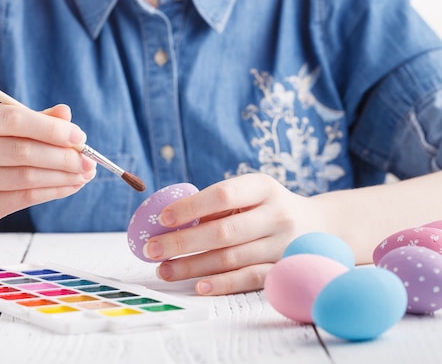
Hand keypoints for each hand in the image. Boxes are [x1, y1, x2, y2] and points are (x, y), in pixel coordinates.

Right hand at [0, 102, 96, 226]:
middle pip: (22, 151)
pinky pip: (26, 198)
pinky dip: (55, 191)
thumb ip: (38, 119)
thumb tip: (66, 113)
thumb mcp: (10, 128)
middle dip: (63, 156)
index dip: (50, 128)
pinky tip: (71, 185)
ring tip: (85, 173)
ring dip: (63, 176)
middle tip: (89, 159)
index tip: (79, 136)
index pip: (13, 119)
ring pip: (27, 177)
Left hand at [143, 173, 316, 294]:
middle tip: (151, 250)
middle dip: (181, 243)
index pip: (223, 195)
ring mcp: (283, 244)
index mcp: (263, 187)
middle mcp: (277, 214)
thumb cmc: (270, 208)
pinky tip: (199, 286)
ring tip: (164, 270)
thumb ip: (217, 205)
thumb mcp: (252, 195)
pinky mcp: (285, 269)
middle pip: (222, 232)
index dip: (190, 207)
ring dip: (192, 266)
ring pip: (230, 258)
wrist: (322, 227)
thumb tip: (168, 222)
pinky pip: (250, 278)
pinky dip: (223, 283)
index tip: (162, 219)